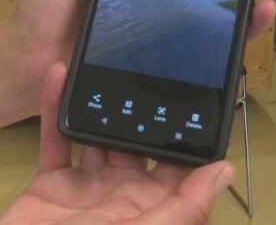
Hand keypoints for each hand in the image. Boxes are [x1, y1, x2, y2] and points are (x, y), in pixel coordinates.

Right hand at [0, 63, 234, 224]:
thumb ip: (184, 208)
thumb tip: (224, 170)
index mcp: (152, 211)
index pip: (179, 169)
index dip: (188, 136)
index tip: (197, 95)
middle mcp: (122, 196)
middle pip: (136, 145)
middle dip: (139, 111)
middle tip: (144, 66)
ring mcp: (85, 189)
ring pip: (95, 136)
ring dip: (98, 104)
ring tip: (104, 65)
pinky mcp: (50, 184)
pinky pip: (55, 139)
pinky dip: (54, 108)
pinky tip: (58, 76)